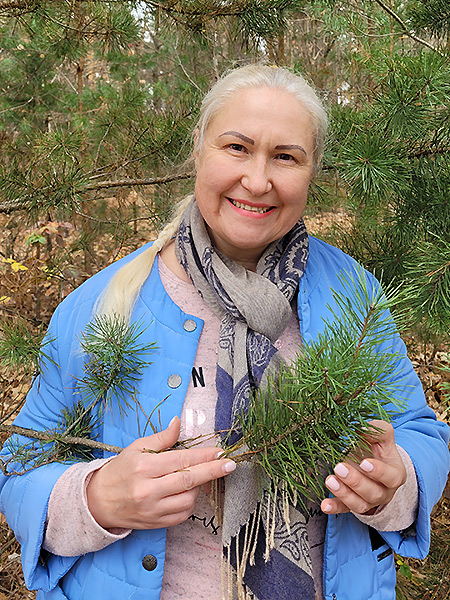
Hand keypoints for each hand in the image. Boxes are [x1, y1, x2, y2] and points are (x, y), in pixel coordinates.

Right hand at [86, 416, 235, 529]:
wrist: (98, 501)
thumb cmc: (120, 470)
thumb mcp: (136, 448)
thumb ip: (162, 437)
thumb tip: (179, 422)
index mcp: (144, 467)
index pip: (181, 460)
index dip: (204, 456)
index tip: (220, 452)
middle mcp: (148, 490)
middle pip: (188, 480)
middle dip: (213, 471)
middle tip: (230, 464)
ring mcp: (152, 510)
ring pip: (188, 499)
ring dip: (199, 487)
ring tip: (196, 477)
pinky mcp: (155, 524)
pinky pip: (182, 514)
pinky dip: (190, 502)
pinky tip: (188, 491)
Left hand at [321, 420, 406, 515]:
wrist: (371, 463)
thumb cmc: (377, 450)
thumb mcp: (382, 437)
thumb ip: (378, 430)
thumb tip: (362, 427)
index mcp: (395, 474)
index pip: (391, 477)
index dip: (379, 472)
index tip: (364, 462)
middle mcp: (384, 492)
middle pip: (373, 493)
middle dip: (355, 481)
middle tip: (340, 467)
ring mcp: (368, 500)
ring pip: (359, 504)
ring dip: (343, 493)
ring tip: (330, 480)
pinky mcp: (352, 504)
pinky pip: (344, 509)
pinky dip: (334, 507)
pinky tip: (325, 504)